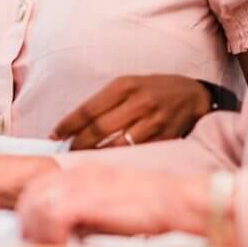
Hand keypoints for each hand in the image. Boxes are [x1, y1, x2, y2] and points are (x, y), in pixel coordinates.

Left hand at [17, 164, 209, 244]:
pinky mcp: (89, 198)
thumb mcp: (113, 203)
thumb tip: (69, 233)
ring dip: (37, 232)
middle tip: (36, 245)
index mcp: (85, 172)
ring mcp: (83, 184)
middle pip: (32, 193)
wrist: (176, 200)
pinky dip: (51, 236)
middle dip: (28, 222)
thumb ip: (89, 211)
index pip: (41, 186)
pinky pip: (52, 216)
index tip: (35, 233)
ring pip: (37, 204)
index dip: (32, 211)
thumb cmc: (152, 207)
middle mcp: (80, 174)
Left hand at [50, 75, 210, 150]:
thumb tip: (75, 125)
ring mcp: (154, 121)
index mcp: (126, 86)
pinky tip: (108, 162)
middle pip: (100, 129)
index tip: (54, 134)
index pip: (89, 108)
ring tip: (83, 160)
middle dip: (79, 143)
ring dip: (96, 155)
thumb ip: (105, 102)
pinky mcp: (165, 138)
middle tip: (67, 152)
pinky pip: (137, 153)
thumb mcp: (129, 84)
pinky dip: (119, 160)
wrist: (193, 96)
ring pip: (117, 145)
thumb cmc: (154, 90)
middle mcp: (140, 102)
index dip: (68, 124)